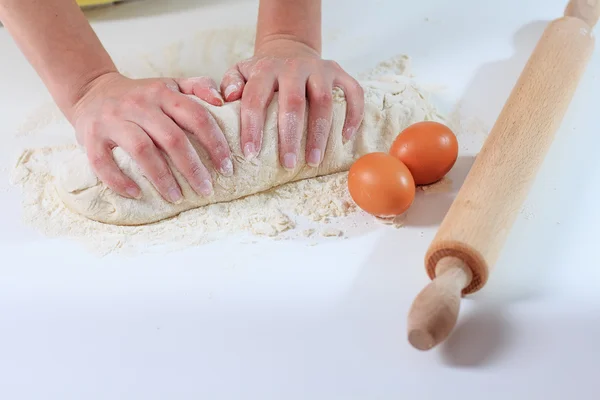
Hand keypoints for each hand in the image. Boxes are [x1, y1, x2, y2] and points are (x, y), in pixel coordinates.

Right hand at [68, 72, 232, 202]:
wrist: (91, 90)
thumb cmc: (141, 95)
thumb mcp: (170, 84)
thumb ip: (198, 87)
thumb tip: (223, 101)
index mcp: (163, 93)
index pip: (196, 116)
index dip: (215, 143)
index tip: (227, 168)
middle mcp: (139, 104)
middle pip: (172, 138)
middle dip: (193, 168)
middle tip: (206, 190)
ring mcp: (113, 120)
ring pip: (142, 150)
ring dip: (162, 178)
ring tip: (177, 198)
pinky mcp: (90, 136)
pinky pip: (103, 162)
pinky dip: (119, 180)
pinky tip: (136, 194)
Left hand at [220, 38, 363, 168]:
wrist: (290, 49)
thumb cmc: (263, 74)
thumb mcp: (241, 72)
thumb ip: (229, 83)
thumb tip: (228, 98)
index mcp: (266, 69)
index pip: (256, 98)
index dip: (252, 126)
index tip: (251, 154)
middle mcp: (293, 66)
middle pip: (293, 102)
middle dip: (290, 136)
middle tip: (288, 164)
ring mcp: (320, 68)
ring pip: (323, 101)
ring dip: (319, 133)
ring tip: (313, 160)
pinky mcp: (340, 73)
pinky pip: (353, 92)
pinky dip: (353, 115)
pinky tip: (345, 138)